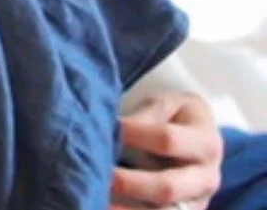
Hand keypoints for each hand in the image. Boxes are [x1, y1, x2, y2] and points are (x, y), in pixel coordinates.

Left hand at [111, 93, 221, 209]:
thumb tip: (115, 129)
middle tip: (102, 176)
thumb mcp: (166, 105)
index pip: (167, 140)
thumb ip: (144, 116)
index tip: (108, 128)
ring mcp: (196, 203)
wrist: (196, 140)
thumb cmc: (173, 118)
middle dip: (130, 183)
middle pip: (167, 187)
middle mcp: (206, 179)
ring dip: (128, 209)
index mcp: (205, 144)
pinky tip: (105, 207)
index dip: (134, 134)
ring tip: (99, 201)